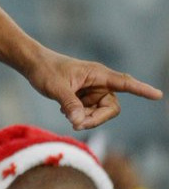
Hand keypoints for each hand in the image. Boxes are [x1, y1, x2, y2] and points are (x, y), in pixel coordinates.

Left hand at [27, 48, 161, 129]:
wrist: (32, 65)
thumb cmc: (45, 69)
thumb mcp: (55, 87)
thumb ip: (69, 104)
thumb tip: (80, 122)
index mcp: (97, 74)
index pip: (124, 82)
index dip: (141, 89)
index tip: (157, 94)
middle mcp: (99, 83)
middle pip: (111, 108)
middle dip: (96, 118)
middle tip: (76, 123)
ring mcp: (93, 91)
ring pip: (100, 114)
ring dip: (86, 118)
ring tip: (66, 112)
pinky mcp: (86, 98)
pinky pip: (90, 114)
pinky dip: (80, 116)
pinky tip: (64, 109)